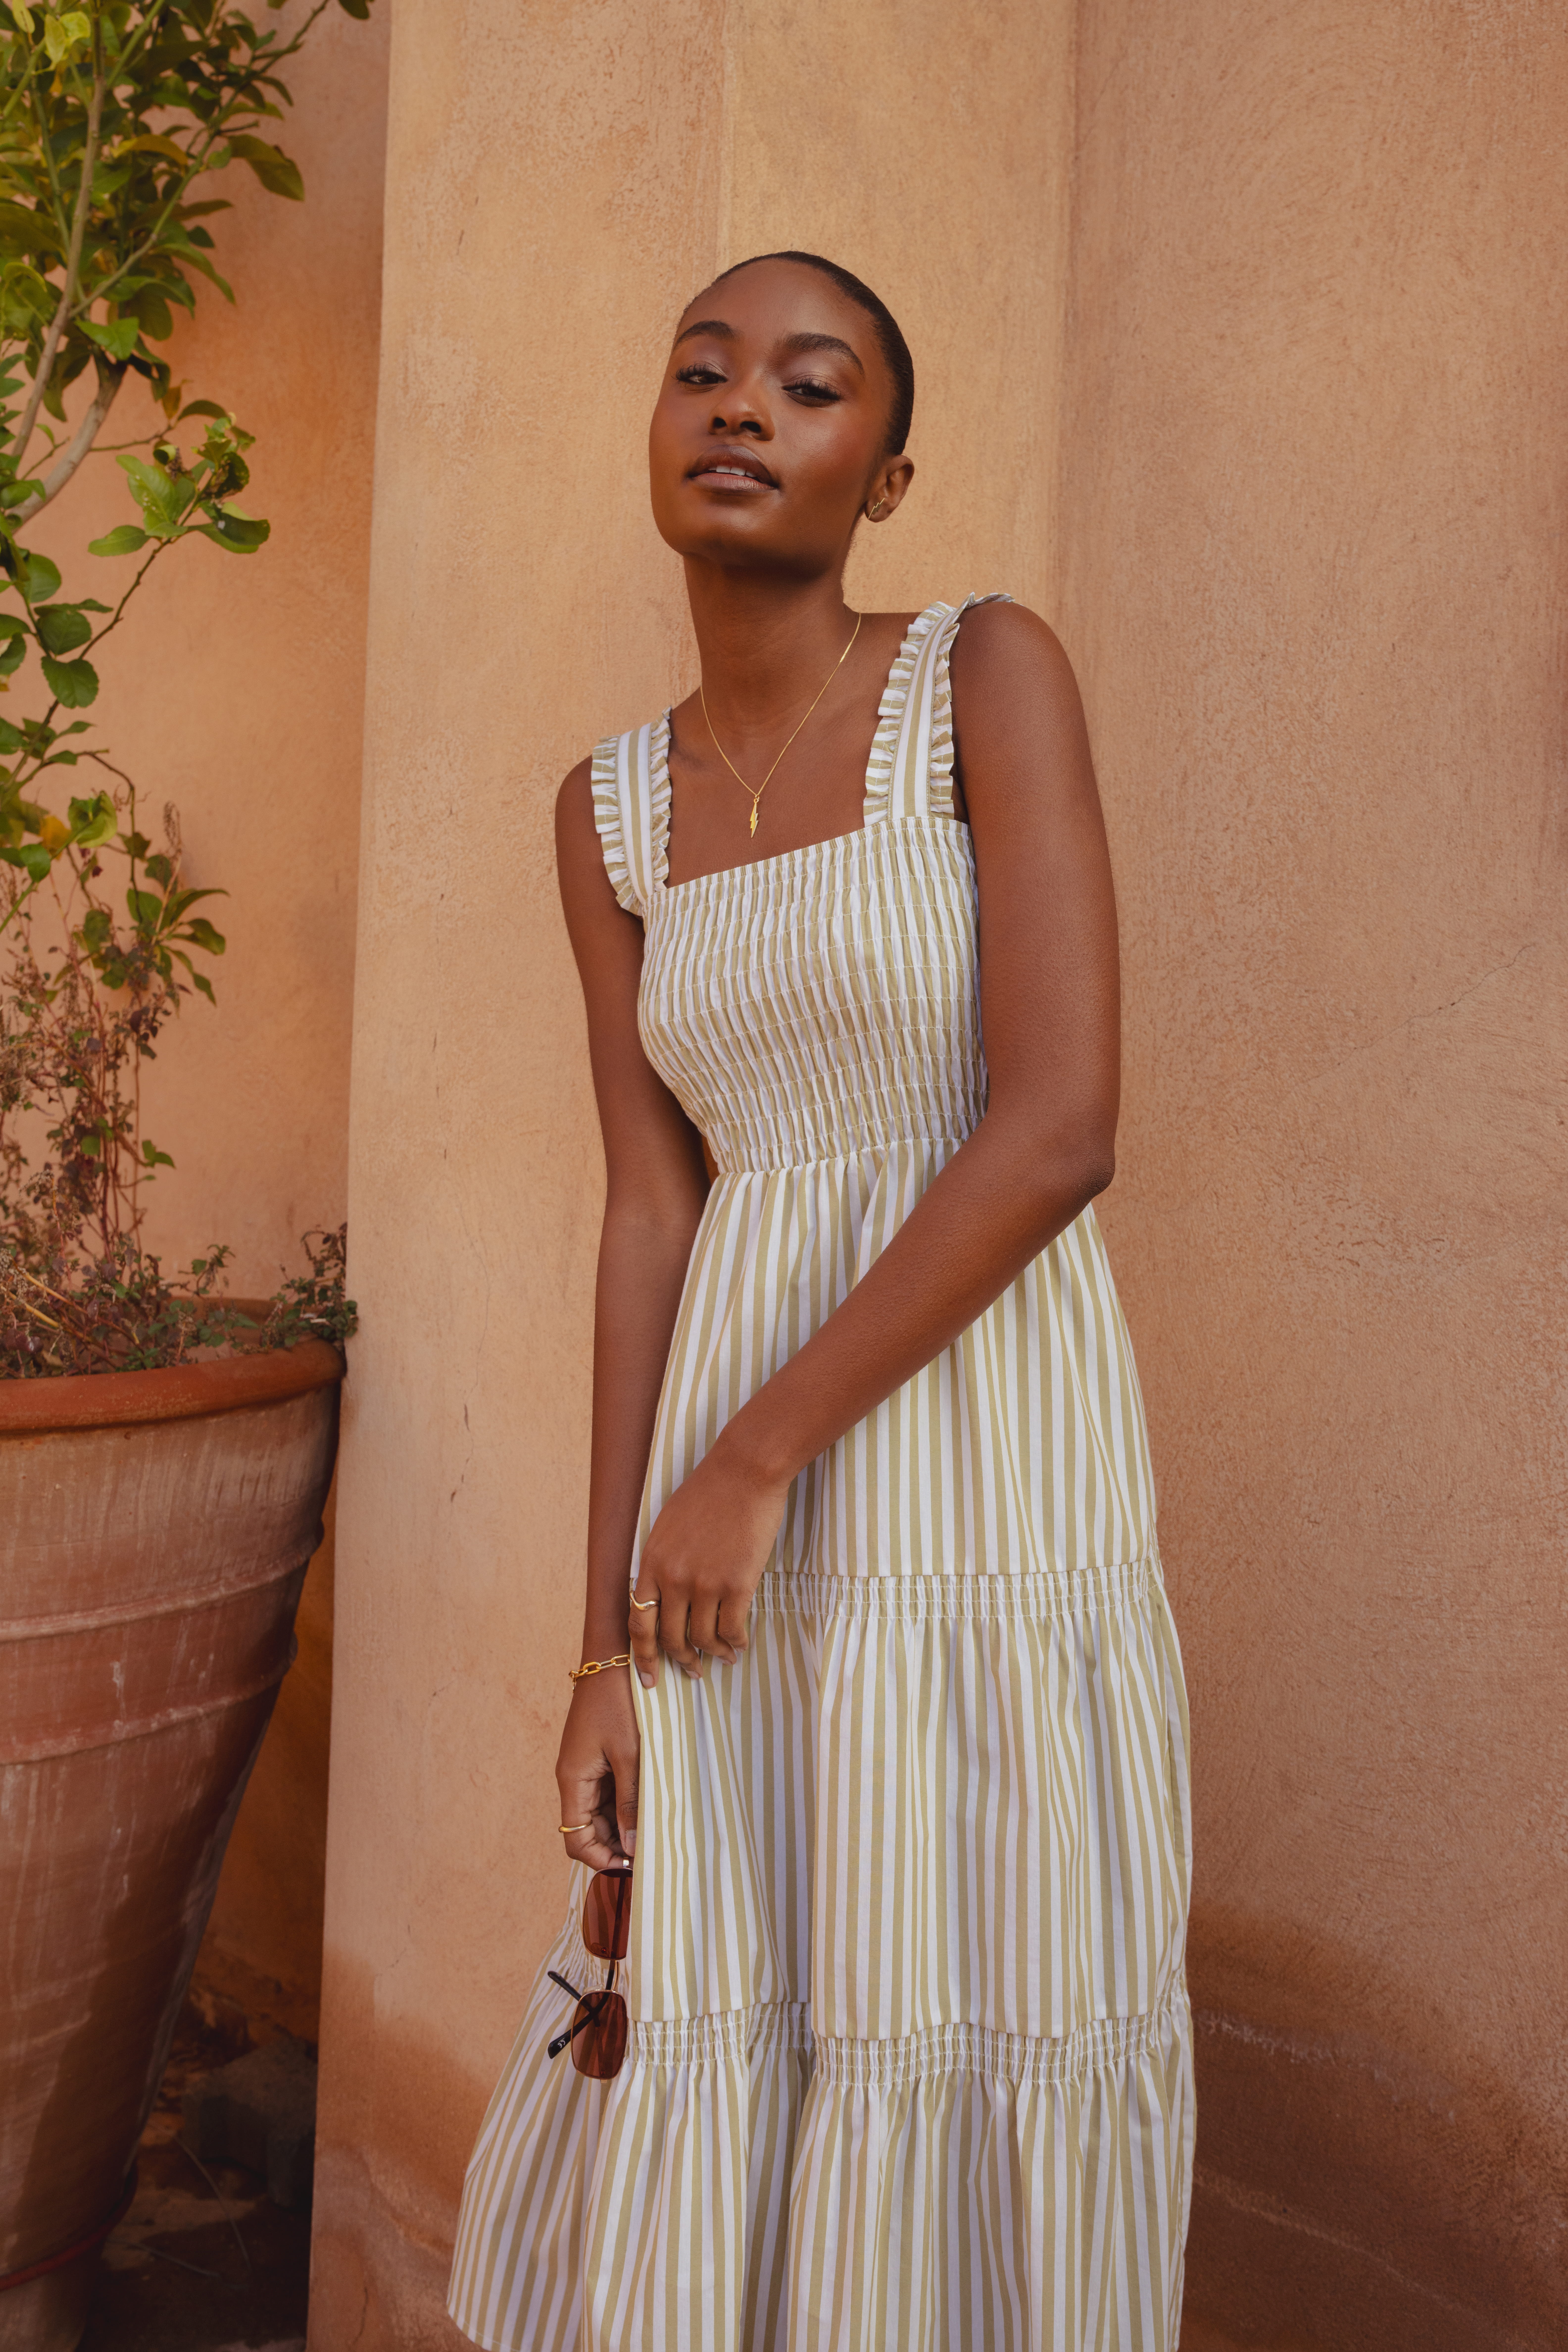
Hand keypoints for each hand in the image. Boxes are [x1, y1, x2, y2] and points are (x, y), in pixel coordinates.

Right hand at [555, 1667, 638, 1871]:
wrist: (612, 1659)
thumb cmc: (620, 1703)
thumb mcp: (629, 1755)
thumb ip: (630, 1801)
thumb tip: (630, 1845)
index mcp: (573, 1780)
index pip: (576, 1840)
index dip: (601, 1859)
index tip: (634, 1866)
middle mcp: (573, 1778)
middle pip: (587, 1831)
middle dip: (614, 1847)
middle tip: (652, 1854)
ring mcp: (584, 1768)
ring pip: (598, 1814)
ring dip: (621, 1827)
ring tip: (655, 1834)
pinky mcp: (597, 1758)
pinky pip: (606, 1793)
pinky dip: (624, 1806)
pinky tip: (648, 1808)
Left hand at [630, 1439, 790, 1684]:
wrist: (744, 1472)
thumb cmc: (708, 1493)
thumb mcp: (668, 1527)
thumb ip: (661, 1563)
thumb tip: (663, 1598)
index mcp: (651, 1562)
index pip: (638, 1622)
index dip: (643, 1656)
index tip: (649, 1678)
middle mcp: (673, 1577)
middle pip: (670, 1637)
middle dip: (681, 1661)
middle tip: (692, 1672)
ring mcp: (705, 1582)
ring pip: (703, 1638)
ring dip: (713, 1654)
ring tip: (723, 1657)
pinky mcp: (737, 1583)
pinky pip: (732, 1628)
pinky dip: (736, 1642)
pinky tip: (740, 1644)